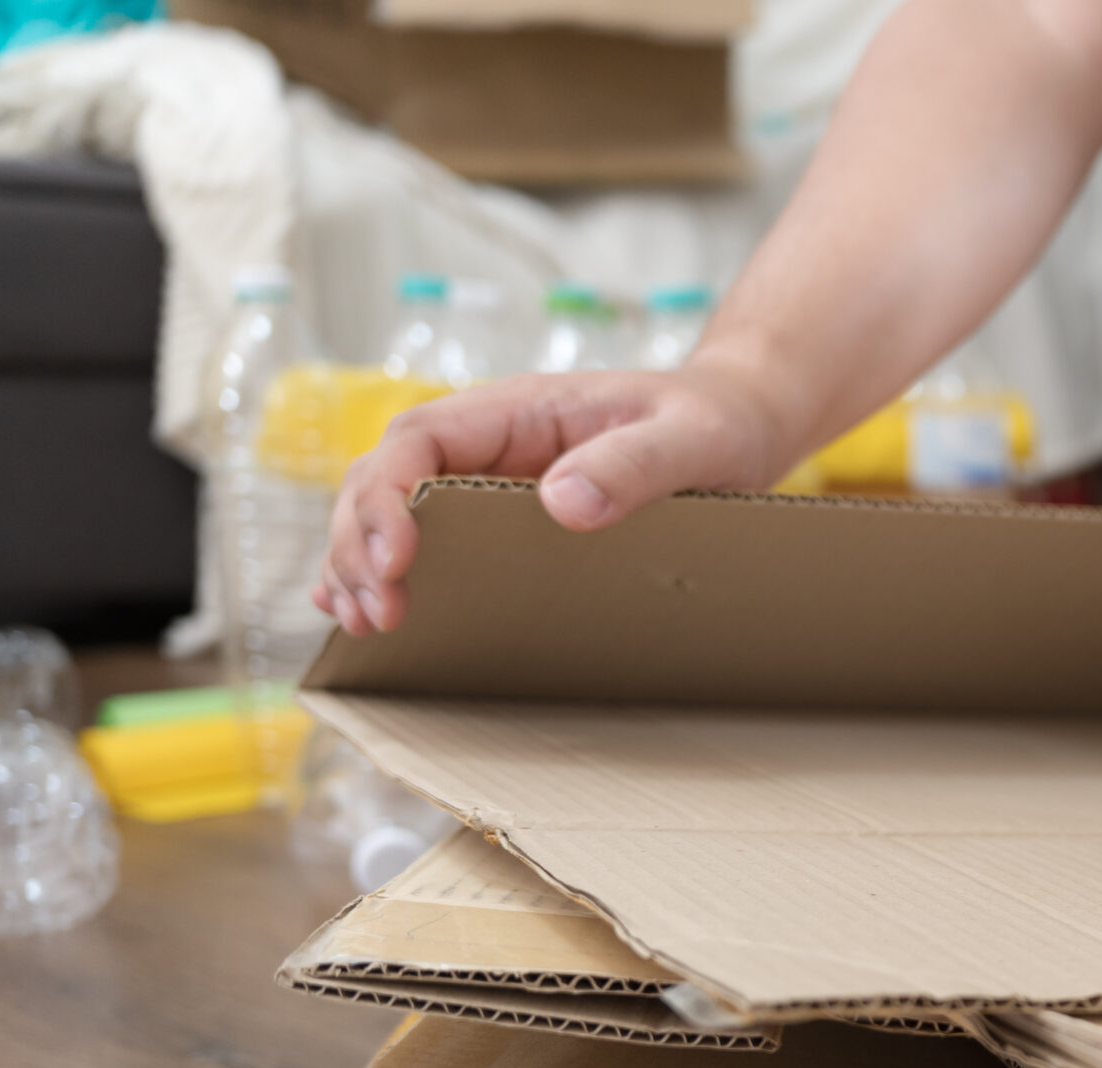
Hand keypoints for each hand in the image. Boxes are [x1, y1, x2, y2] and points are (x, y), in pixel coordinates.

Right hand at [314, 359, 795, 634]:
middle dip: (363, 544)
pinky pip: (428, 540)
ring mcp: (489, 481)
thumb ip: (633, 464)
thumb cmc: (715, 421)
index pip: (419, 439)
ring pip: (390, 513)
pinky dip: (387, 573)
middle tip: (377, 614)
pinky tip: (367, 614)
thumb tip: (561, 503)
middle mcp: (490, 441)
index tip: (397, 561)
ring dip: (362, 565)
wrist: (739, 422)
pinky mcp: (501, 519)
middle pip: (384, 479)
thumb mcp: (689, 438)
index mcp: (519, 409)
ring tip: (363, 624)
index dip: (389, 497)